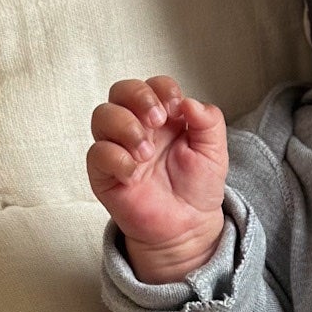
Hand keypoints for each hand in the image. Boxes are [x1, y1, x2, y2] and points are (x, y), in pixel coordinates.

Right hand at [87, 74, 228, 282]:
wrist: (189, 226)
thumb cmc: (197, 187)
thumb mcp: (215, 152)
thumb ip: (209, 122)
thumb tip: (190, 102)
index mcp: (163, 117)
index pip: (152, 85)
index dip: (162, 89)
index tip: (176, 108)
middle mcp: (137, 126)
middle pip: (120, 90)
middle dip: (138, 97)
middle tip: (157, 120)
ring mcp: (118, 148)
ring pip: (102, 116)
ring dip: (126, 126)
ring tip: (147, 152)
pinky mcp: (104, 173)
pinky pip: (97, 154)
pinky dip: (115, 158)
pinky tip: (134, 173)